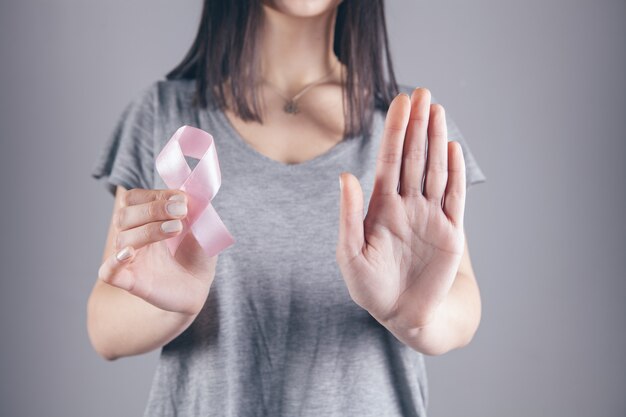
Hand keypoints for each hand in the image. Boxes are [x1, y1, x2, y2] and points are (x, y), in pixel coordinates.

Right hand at [97, 188, 216, 314]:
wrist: (201, 285)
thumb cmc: (198, 254)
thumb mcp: (201, 225)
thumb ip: (194, 206)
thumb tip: (188, 191)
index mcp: (144, 220)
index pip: (133, 199)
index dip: (155, 195)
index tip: (183, 199)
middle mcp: (133, 237)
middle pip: (124, 215)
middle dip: (153, 209)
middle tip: (182, 212)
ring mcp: (130, 260)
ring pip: (122, 239)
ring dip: (149, 230)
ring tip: (176, 229)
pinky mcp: (131, 282)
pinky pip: (108, 272)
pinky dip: (114, 261)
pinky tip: (131, 252)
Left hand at [336, 88, 466, 332]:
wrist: (401, 314)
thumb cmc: (370, 287)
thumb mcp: (350, 253)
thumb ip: (348, 215)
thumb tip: (345, 176)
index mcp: (382, 206)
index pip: (390, 160)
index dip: (394, 131)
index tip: (400, 103)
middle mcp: (407, 204)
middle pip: (413, 157)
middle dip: (418, 125)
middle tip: (423, 93)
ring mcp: (430, 216)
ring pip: (434, 169)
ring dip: (437, 140)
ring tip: (438, 110)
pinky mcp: (451, 232)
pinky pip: (454, 197)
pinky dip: (454, 173)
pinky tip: (452, 149)